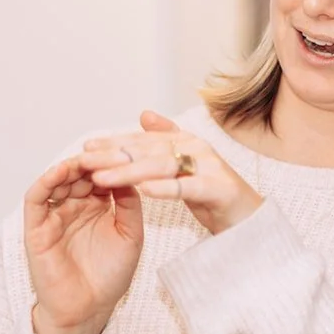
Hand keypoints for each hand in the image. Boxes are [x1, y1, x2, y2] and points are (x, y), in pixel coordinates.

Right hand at [23, 156, 142, 333]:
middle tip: (108, 150)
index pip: (101, 173)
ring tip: (88, 159)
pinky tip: (62, 171)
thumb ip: (130, 205)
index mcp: (96, 206)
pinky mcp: (36, 227)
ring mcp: (54, 214)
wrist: (89, 310)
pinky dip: (46, 181)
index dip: (113, 161)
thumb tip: (131, 172)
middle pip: (80, 171)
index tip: (129, 150)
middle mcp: (73, 205)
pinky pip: (36, 198)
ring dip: (72, 166)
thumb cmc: (109, 276)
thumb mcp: (130, 235)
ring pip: (58, 179)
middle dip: (94, 159)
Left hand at [79, 111, 262, 235]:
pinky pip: (188, 188)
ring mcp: (210, 167)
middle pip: (148, 151)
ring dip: (130, 171)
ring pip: (163, 167)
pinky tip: (143, 191)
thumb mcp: (186, 166)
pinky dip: (165, 188)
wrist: (250, 219)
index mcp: (186, 141)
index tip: (85, 148)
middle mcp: (197, 148)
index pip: (143, 141)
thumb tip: (144, 114)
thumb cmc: (214, 193)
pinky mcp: (220, 189)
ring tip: (103, 177)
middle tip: (84, 161)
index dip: (113, 143)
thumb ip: (166, 139)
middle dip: (113, 156)